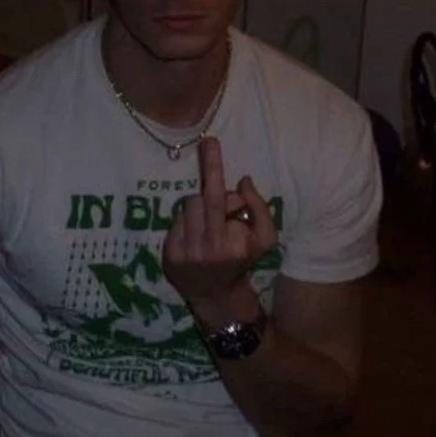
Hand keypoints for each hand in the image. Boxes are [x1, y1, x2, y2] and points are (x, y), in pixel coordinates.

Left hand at [162, 137, 275, 311]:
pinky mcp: (169, 257)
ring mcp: (185, 254)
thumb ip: (260, 207)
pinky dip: (187, 225)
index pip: (217, 196)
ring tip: (209, 225)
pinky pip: (176, 223)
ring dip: (199, 210)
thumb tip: (242, 181)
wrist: (218, 296)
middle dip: (210, 194)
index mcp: (230, 241)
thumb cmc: (244, 260)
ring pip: (186, 208)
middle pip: (199, 198)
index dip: (213, 167)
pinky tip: (195, 238)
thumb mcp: (266, 238)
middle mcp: (206, 248)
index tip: (209, 140)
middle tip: (219, 191)